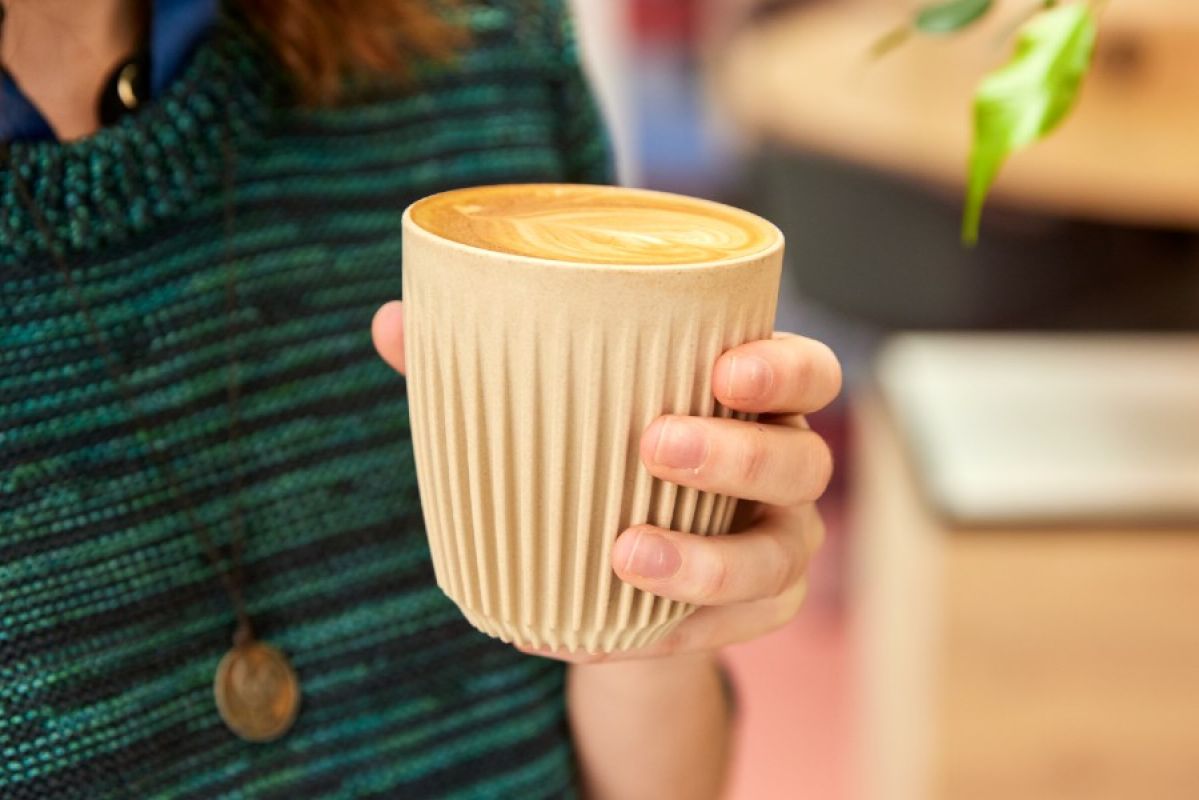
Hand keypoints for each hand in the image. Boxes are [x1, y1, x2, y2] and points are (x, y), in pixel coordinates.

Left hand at [371, 301, 840, 662]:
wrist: (614, 569)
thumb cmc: (591, 461)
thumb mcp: (545, 415)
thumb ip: (479, 368)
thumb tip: (389, 320)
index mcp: (747, 402)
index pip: (806, 372)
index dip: (784, 369)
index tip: (723, 368)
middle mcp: (781, 471)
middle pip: (801, 460)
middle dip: (738, 455)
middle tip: (653, 444)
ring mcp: (778, 544)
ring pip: (779, 554)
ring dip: (710, 558)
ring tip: (626, 552)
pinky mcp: (759, 612)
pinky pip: (743, 628)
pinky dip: (684, 628)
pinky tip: (617, 629)